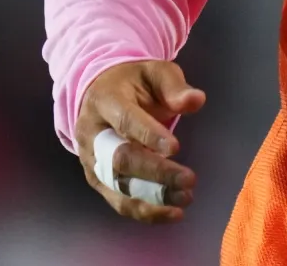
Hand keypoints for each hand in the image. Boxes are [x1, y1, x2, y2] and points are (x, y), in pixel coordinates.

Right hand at [76, 60, 205, 223]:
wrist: (100, 94)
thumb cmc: (134, 83)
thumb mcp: (155, 73)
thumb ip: (175, 87)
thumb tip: (196, 101)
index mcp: (105, 100)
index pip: (125, 120)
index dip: (149, 135)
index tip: (176, 147)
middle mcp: (92, 133)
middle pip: (120, 159)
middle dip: (155, 172)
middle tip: (189, 179)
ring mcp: (91, 160)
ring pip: (118, 186)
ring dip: (153, 197)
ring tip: (186, 198)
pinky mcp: (96, 179)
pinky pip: (118, 200)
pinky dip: (145, 211)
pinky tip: (172, 213)